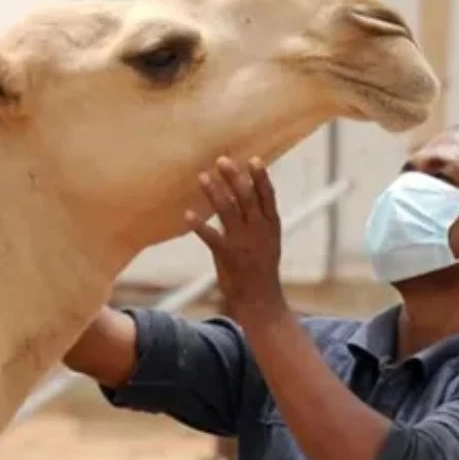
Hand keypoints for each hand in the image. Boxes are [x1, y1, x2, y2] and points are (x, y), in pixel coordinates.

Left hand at [185, 156, 287, 327]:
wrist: (260, 300)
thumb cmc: (260, 266)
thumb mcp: (266, 240)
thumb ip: (254, 217)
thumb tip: (239, 191)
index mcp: (271, 225)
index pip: (268, 196)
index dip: (261, 178)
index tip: (254, 159)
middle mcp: (259, 231)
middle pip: (246, 198)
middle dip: (234, 178)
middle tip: (221, 160)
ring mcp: (243, 243)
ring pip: (228, 212)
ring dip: (214, 193)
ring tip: (202, 177)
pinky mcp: (227, 256)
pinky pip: (211, 237)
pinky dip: (199, 225)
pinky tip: (187, 214)